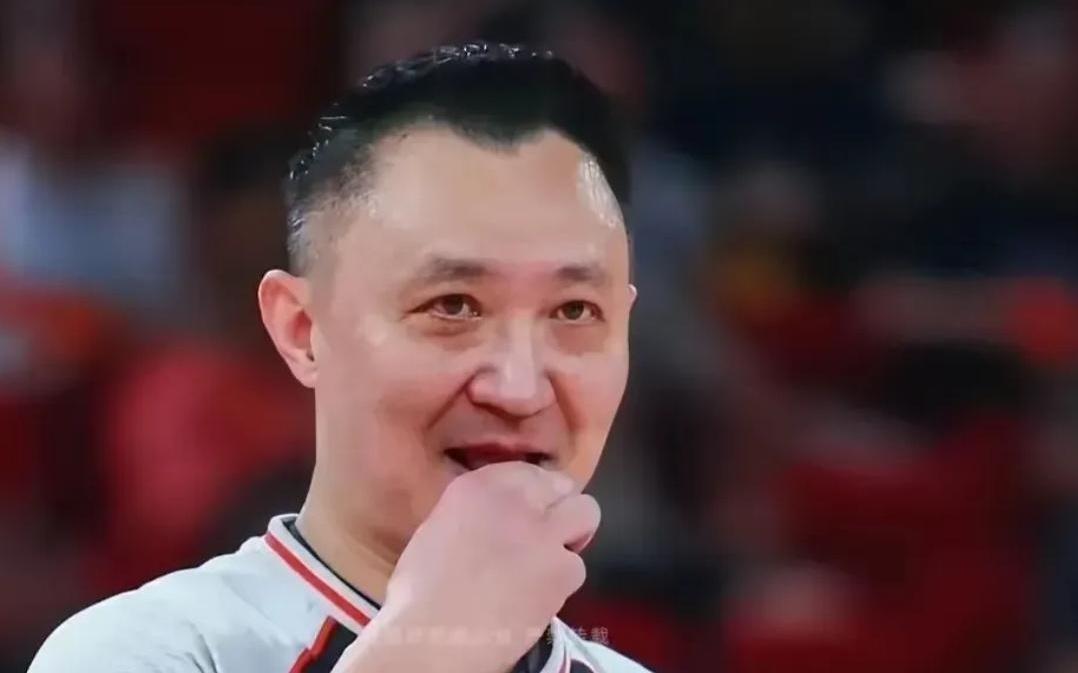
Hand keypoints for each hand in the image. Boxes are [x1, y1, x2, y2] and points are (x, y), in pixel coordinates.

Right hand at [334, 462, 599, 672]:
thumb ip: (476, 513)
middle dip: (561, 507)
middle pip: (564, 485)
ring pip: (584, 517)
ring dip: (568, 540)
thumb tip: (497, 518)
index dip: (536, 492)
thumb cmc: (419, 592)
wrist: (434, 638)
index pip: (528, 470)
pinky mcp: (562, 570)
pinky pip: (577, 567)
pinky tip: (538, 597)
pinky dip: (562, 582)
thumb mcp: (439, 530)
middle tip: (547, 533)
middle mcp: (515, 499)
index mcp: (477, 486)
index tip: (531, 510)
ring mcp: (543, 533)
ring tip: (544, 567)